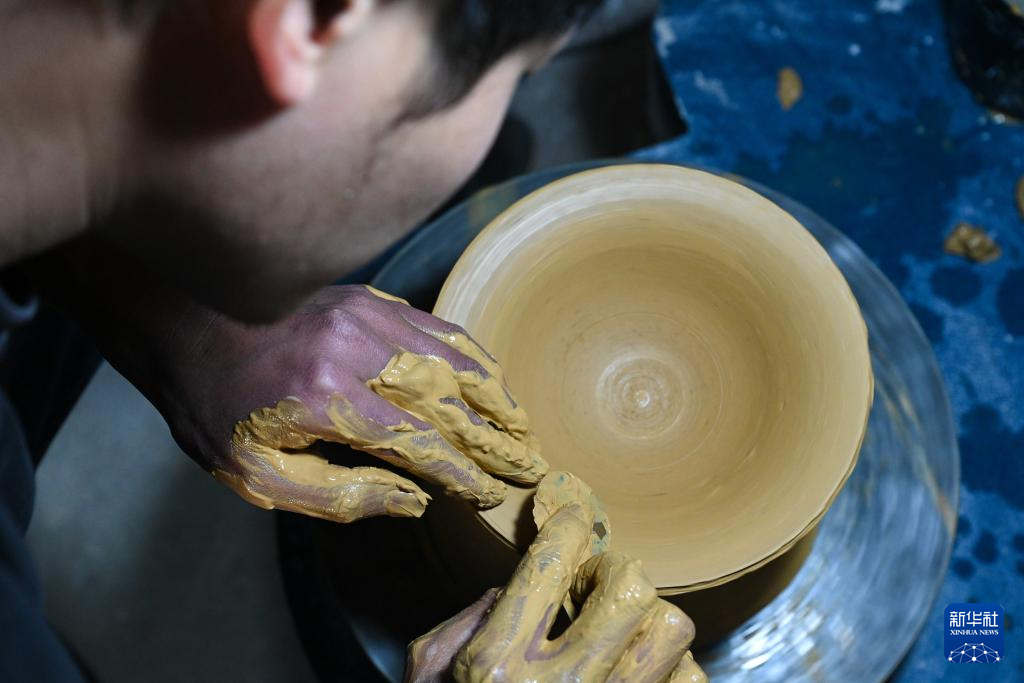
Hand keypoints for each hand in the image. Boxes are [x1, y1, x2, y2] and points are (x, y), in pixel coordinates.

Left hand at [100, 283, 547, 522]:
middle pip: (449, 401)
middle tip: (529, 466)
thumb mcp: (257, 473)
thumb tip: (413, 500)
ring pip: (453, 358)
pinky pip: (436, 326)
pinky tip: (489, 376)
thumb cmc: (214, 405)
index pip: (419, 442)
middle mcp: (358, 352)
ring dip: (495, 395)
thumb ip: (338, 494)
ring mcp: (368, 317)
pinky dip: (471, 355)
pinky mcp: (369, 299)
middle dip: (494, 439)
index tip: (490, 494)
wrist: (183, 318)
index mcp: (328, 399)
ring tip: (523, 427)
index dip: (462, 472)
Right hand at [405, 473, 704, 682]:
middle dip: (615, 573)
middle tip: (597, 582)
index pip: (550, 563)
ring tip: (623, 633)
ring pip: (671, 632)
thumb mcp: (428, 679)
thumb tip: (509, 588)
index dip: (567, 526)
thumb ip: (461, 627)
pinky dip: (673, 673)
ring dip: (648, 621)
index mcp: (498, 666)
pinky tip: (638, 677)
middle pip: (630, 589)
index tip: (570, 521)